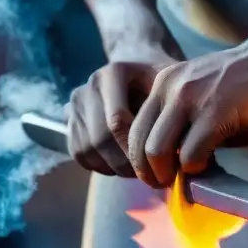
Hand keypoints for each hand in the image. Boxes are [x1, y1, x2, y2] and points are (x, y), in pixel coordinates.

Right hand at [67, 50, 177, 176]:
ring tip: (139, 169)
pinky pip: (79, 155)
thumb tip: (177, 151)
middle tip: (151, 174)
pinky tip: (122, 163)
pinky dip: (100, 166)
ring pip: (87, 150)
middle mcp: (90, 85)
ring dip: (113, 167)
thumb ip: (174, 113)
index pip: (117, 122)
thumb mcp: (174, 90)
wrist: (143, 73)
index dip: (137, 150)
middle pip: (100, 139)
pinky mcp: (70, 122)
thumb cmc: (164, 86)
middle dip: (126, 163)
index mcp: (114, 73)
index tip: (160, 163)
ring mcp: (76, 104)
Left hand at [127, 42, 247, 187]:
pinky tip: (206, 164)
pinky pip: (190, 154)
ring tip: (180, 180)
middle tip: (161, 183)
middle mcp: (169, 89)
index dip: (138, 156)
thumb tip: (171, 162)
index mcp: (162, 84)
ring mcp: (190, 100)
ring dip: (166, 173)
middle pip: (138, 141)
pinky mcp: (214, 115)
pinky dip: (195, 167)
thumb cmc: (242, 86)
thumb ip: (181, 124)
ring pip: (157, 150)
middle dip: (146, 171)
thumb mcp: (198, 97)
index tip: (153, 171)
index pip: (133, 127)